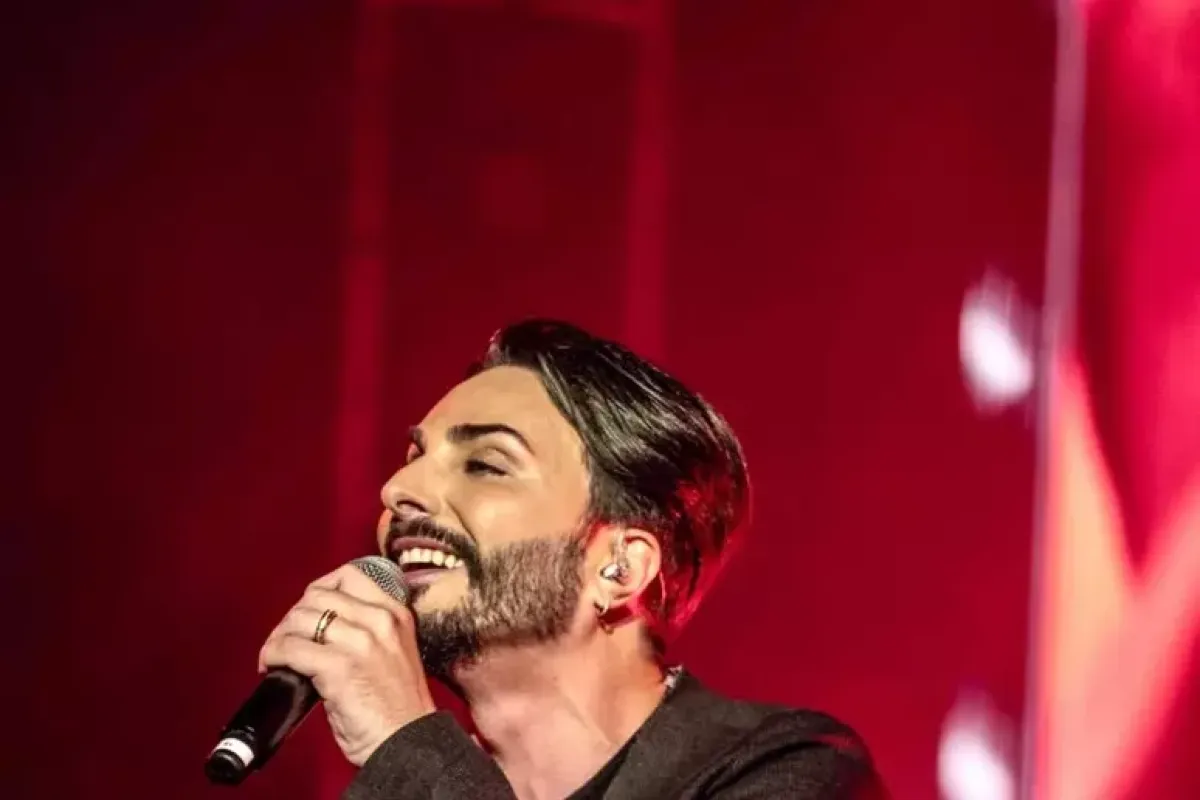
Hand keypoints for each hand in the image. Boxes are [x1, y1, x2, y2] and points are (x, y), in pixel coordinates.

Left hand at [258, 564, 435, 765]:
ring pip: (301, 619)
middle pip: (318, 595)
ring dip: (279, 636)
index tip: (307, 609)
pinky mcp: (339, 667)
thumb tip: (323, 625)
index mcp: (396, 614)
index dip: (318, 589)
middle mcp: (380, 620)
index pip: (349, 575)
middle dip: (294, 615)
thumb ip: (370, 631)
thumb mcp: (395, 652)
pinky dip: (273, 655)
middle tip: (286, 638)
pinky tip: (270, 666)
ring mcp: (360, 642)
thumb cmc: (398, 707)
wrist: (408, 742)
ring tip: (274, 654)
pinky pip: (291, 648)